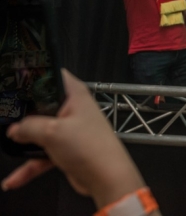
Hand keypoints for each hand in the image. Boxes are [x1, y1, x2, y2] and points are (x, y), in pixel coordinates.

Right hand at [1, 70, 147, 208]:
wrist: (106, 177)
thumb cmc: (85, 145)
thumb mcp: (52, 131)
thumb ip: (28, 127)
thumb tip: (13, 130)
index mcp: (74, 95)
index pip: (54, 75)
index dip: (35, 75)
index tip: (14, 80)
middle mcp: (73, 109)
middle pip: (42, 104)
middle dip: (22, 111)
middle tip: (1, 113)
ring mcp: (69, 130)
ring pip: (40, 131)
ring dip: (23, 142)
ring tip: (4, 144)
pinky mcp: (66, 149)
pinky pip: (43, 154)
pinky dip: (29, 165)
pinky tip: (12, 181)